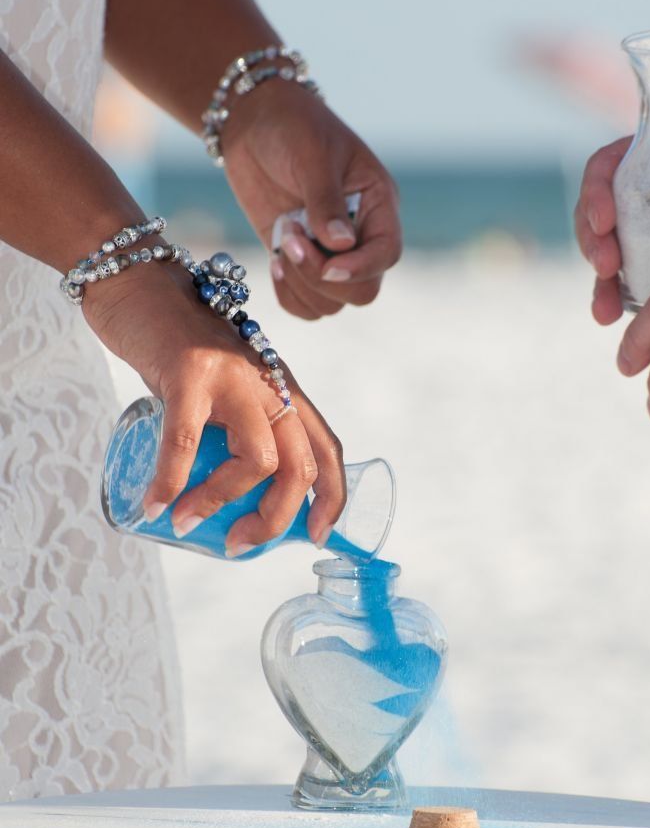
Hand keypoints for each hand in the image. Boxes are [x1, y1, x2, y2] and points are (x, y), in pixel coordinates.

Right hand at [83, 260, 344, 552]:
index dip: (333, 497)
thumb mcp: (224, 384)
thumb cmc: (176, 344)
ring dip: (221, 503)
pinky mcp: (190, 372)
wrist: (138, 282)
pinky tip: (152, 505)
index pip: (328, 448)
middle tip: (240, 544)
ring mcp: (233, 376)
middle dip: (276, 519)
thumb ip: (233, 424)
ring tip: (186, 521)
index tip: (318, 536)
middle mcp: (269, 382)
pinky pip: (185, 443)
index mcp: (283, 389)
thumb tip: (227, 495)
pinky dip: (169, 483)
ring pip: (257, 460)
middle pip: (300, 466)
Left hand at [221, 79, 401, 319]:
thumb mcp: (313, 155)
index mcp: (377, 205)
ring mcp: (328, 252)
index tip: (328, 264)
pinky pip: (303, 304)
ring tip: (283, 240)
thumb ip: (326, 200)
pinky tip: (275, 263)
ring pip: (331, 303)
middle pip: (362, 290)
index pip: (387, 254)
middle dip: (324, 279)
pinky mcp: (298, 261)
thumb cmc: (293, 126)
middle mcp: (359, 235)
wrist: (254, 120)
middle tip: (291, 242)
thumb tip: (341, 244)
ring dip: (302, 284)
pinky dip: (289, 295)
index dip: (361, 268)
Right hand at [574, 136, 631, 323]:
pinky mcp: (635, 255)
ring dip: (599, 280)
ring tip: (604, 308)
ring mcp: (629, 225)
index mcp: (639, 158)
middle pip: (592, 214)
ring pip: (599, 249)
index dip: (596, 195)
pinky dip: (608, 296)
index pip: (602, 170)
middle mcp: (627, 191)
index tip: (605, 222)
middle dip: (593, 245)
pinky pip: (613, 276)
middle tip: (607, 268)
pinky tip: (608, 315)